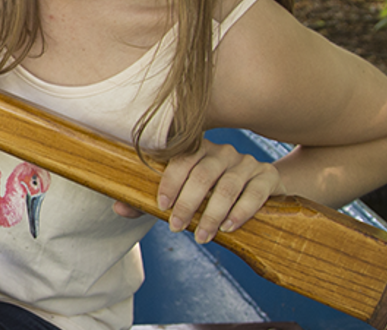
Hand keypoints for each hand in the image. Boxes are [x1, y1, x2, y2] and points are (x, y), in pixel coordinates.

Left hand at [113, 142, 285, 243]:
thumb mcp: (182, 196)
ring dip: (212, 214)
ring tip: (201, 236)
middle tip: (176, 227)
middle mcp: (223, 152)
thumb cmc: (211, 194)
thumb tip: (118, 207)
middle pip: (203, 174)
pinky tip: (228, 228)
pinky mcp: (267, 177)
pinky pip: (254, 193)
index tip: (162, 206)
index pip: (181, 158)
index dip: (170, 181)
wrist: (260, 190)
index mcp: (198, 149)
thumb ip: (150, 201)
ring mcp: (247, 163)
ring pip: (227, 186)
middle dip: (188, 204)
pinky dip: (240, 212)